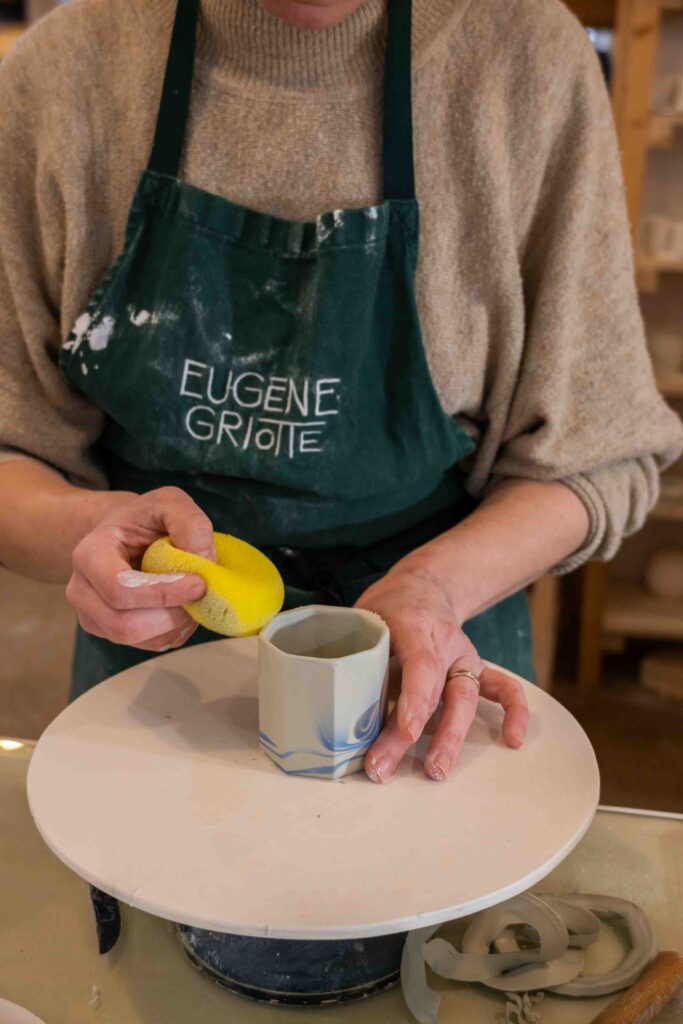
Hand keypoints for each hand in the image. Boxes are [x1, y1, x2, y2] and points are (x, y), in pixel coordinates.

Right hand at [66, 487, 214, 651]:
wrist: (127, 535)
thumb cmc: (145, 518)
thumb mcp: (169, 503)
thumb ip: (189, 522)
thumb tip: (203, 560)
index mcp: (89, 555)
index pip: (119, 590)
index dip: (163, 593)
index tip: (198, 583)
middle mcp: (82, 591)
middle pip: (125, 625)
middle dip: (171, 615)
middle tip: (200, 594)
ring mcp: (94, 617)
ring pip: (138, 640)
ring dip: (176, 624)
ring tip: (192, 597)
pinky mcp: (112, 633)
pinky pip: (150, 645)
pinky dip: (175, 631)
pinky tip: (182, 606)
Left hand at [355, 563, 528, 782]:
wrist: (422, 587)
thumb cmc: (386, 608)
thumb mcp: (364, 618)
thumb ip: (356, 653)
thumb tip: (331, 708)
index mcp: (413, 623)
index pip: (421, 663)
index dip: (414, 699)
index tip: (408, 731)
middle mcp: (445, 641)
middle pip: (437, 690)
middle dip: (417, 732)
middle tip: (389, 765)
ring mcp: (463, 656)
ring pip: (465, 697)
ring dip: (451, 737)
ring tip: (436, 771)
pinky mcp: (475, 669)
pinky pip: (504, 688)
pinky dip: (514, 712)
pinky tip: (512, 740)